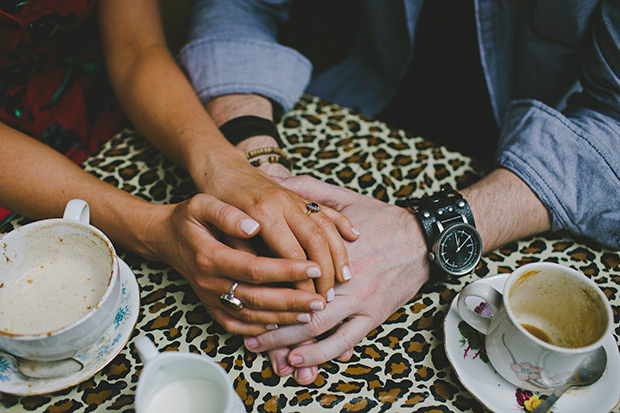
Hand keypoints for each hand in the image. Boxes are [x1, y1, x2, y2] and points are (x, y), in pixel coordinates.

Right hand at [146, 193, 332, 335]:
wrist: (164, 238)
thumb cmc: (188, 218)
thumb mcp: (201, 204)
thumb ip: (225, 213)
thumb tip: (252, 225)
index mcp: (210, 256)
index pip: (255, 267)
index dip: (286, 270)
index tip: (314, 266)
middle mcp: (210, 282)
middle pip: (257, 298)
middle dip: (292, 300)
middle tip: (322, 298)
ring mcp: (210, 298)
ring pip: (251, 315)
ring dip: (283, 317)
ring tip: (312, 311)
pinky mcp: (211, 307)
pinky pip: (237, 324)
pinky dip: (262, 328)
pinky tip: (284, 322)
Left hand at [198, 152, 357, 299]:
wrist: (221, 165)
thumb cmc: (217, 196)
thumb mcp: (219, 224)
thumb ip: (241, 248)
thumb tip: (258, 280)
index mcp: (265, 212)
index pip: (292, 255)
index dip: (300, 282)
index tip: (304, 303)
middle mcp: (286, 204)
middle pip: (316, 243)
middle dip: (325, 274)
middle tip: (327, 299)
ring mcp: (297, 199)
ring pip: (327, 228)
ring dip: (338, 255)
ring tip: (343, 281)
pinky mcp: (301, 195)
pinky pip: (330, 211)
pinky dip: (343, 225)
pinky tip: (353, 240)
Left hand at [243, 176, 429, 381]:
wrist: (424, 238)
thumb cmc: (381, 218)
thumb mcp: (344, 198)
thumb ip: (308, 191)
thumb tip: (274, 178)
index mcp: (330, 249)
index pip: (290, 269)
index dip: (262, 283)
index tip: (239, 289)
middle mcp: (343, 278)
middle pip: (298, 305)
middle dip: (268, 322)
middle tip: (242, 331)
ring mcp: (359, 300)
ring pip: (317, 329)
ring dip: (287, 345)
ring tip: (262, 351)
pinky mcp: (373, 316)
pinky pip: (345, 342)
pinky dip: (320, 354)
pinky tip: (300, 362)